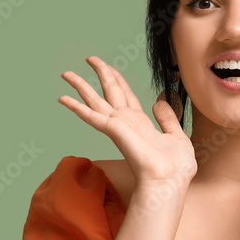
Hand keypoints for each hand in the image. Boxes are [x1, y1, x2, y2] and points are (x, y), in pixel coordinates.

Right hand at [58, 56, 196, 185]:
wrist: (169, 182)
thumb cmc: (176, 168)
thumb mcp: (177, 137)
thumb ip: (167, 119)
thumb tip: (159, 101)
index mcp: (141, 123)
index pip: (126, 95)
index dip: (118, 80)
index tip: (109, 67)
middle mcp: (126, 122)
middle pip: (109, 91)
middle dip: (101, 73)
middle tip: (90, 58)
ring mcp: (118, 126)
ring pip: (95, 100)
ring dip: (81, 85)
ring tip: (66, 73)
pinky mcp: (113, 130)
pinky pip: (90, 115)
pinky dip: (76, 106)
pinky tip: (62, 98)